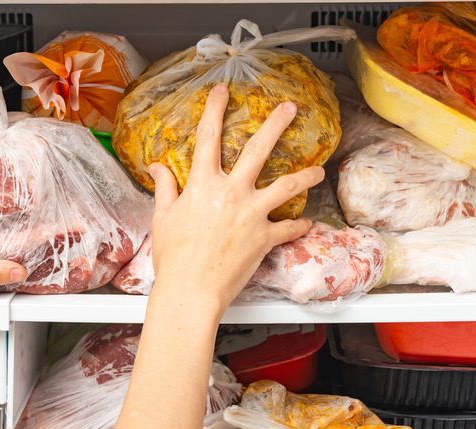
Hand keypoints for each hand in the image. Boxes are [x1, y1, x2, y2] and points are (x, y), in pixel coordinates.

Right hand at [147, 83, 323, 309]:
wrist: (190, 291)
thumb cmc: (173, 257)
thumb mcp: (163, 218)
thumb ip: (165, 189)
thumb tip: (157, 168)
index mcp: (203, 185)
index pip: (208, 137)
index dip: (215, 109)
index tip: (223, 91)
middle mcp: (232, 193)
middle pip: (258, 150)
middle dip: (276, 125)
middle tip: (290, 108)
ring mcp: (252, 214)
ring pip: (286, 186)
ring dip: (305, 175)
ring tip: (318, 170)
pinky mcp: (265, 238)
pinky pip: (288, 228)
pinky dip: (299, 226)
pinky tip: (307, 223)